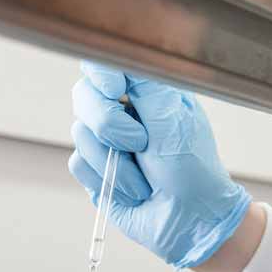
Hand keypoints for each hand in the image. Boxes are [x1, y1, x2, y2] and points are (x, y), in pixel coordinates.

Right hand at [68, 62, 251, 267]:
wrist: (190, 219)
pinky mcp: (96, 169)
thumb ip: (146, 84)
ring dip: (115, 163)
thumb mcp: (174, 120)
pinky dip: (107, 180)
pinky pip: (78, 163)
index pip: (106, 63)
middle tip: (140, 144)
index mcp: (147, 93)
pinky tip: (133, 190)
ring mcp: (107, 141)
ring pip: (80, 133)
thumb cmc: (193, 170)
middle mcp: (124, 111)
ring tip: (145, 178)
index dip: (102, 73)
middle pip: (84, 96)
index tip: (114, 88)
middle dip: (109, 125)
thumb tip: (121, 52)